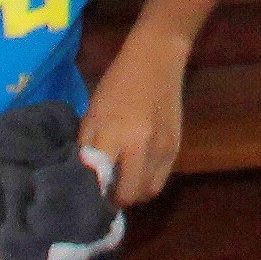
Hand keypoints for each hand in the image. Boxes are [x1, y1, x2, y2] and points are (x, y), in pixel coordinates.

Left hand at [79, 29, 191, 206]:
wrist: (157, 60)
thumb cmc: (118, 82)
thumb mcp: (94, 110)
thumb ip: (88, 144)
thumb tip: (84, 174)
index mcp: (115, 134)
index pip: (101, 179)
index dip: (93, 192)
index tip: (87, 194)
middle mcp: (141, 146)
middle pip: (129, 194)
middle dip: (116, 199)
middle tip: (107, 192)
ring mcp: (162, 148)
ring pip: (148, 192)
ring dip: (134, 193)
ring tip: (123, 183)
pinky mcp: (176, 147)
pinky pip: (161, 179)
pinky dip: (148, 183)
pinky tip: (139, 171)